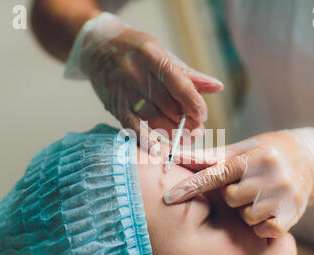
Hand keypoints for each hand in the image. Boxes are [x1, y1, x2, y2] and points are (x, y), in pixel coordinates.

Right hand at [65, 12, 223, 149]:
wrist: (96, 47)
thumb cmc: (135, 51)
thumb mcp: (162, 54)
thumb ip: (188, 74)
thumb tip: (218, 87)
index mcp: (152, 55)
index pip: (178, 83)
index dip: (193, 102)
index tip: (203, 115)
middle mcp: (136, 71)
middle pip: (166, 103)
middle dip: (185, 120)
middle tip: (198, 132)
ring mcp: (122, 88)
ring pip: (151, 116)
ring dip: (171, 131)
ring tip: (186, 139)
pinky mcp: (112, 103)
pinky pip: (130, 124)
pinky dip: (144, 138)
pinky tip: (156, 148)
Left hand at [164, 128, 313, 237]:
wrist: (311, 161)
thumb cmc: (268, 152)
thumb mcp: (243, 148)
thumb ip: (211, 156)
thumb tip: (176, 156)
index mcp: (257, 156)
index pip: (217, 174)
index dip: (191, 186)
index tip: (169, 198)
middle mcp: (273, 176)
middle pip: (231, 199)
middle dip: (233, 194)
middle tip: (247, 184)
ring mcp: (285, 197)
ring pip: (246, 216)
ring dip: (246, 210)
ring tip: (259, 195)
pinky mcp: (293, 216)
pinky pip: (262, 230)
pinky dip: (260, 224)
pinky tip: (268, 209)